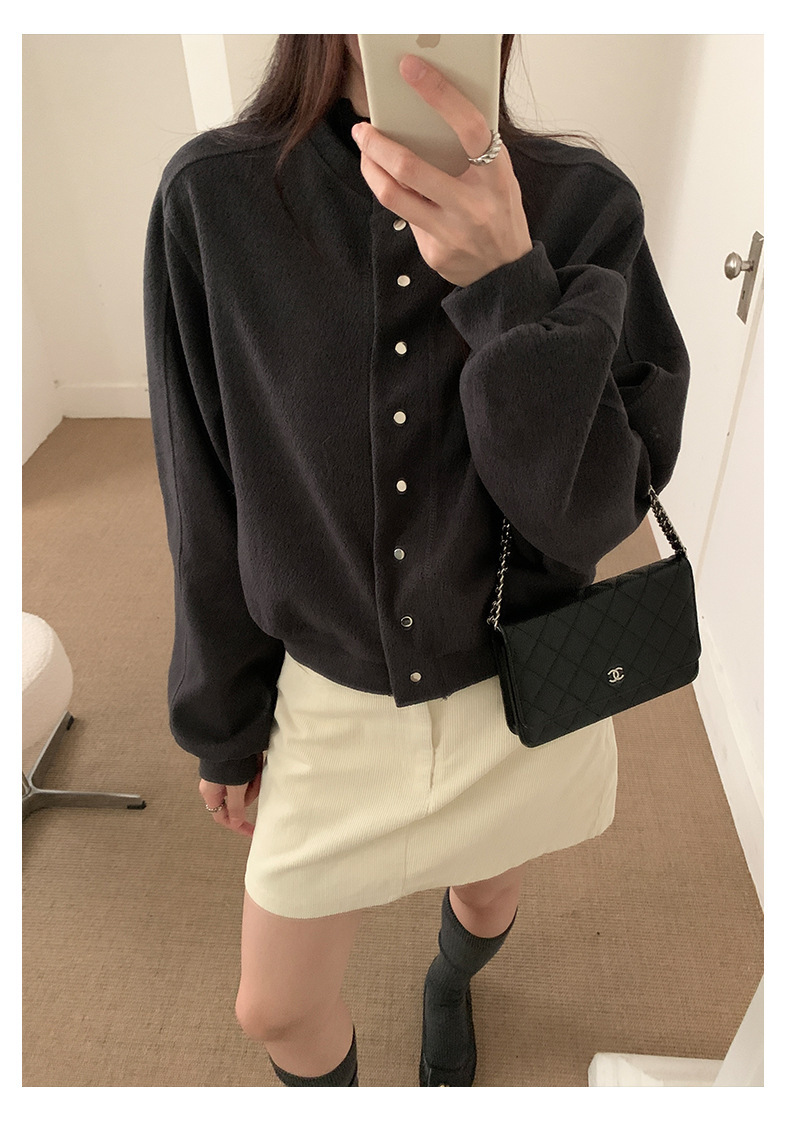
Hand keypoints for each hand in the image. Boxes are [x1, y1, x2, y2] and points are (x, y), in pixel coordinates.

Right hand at [198, 754, 262, 837]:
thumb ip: (236, 807)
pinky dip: (254, 772)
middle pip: (238, 801)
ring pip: (245, 788)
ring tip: (254, 768)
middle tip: (254, 781)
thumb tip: (236, 822)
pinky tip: (255, 763)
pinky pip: (248, 776)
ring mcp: (225, 776)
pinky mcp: (234, 766)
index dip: (238, 826)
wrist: (229, 734)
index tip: (254, 831)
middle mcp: (216, 786)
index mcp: (211, 793)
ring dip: (253, 780)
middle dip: (250, 793)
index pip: (223, 817)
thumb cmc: (229, 761)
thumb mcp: (235, 788)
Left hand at [351, 53, 532, 286]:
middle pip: (410, 167)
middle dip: (376, 144)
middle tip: (362, 129)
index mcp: (496, 175)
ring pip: (393, 196)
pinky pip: (405, 219)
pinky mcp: (435, 252)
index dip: (439, 93)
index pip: (469, 126)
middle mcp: (474, 204)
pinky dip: (398, 200)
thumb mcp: (499, 178)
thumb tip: (425, 118)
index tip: (410, 68)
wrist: (506, 273)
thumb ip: (473, 154)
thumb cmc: (499, 212)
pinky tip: (395, 190)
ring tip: (365, 154)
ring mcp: (453, 231)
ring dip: (370, 170)